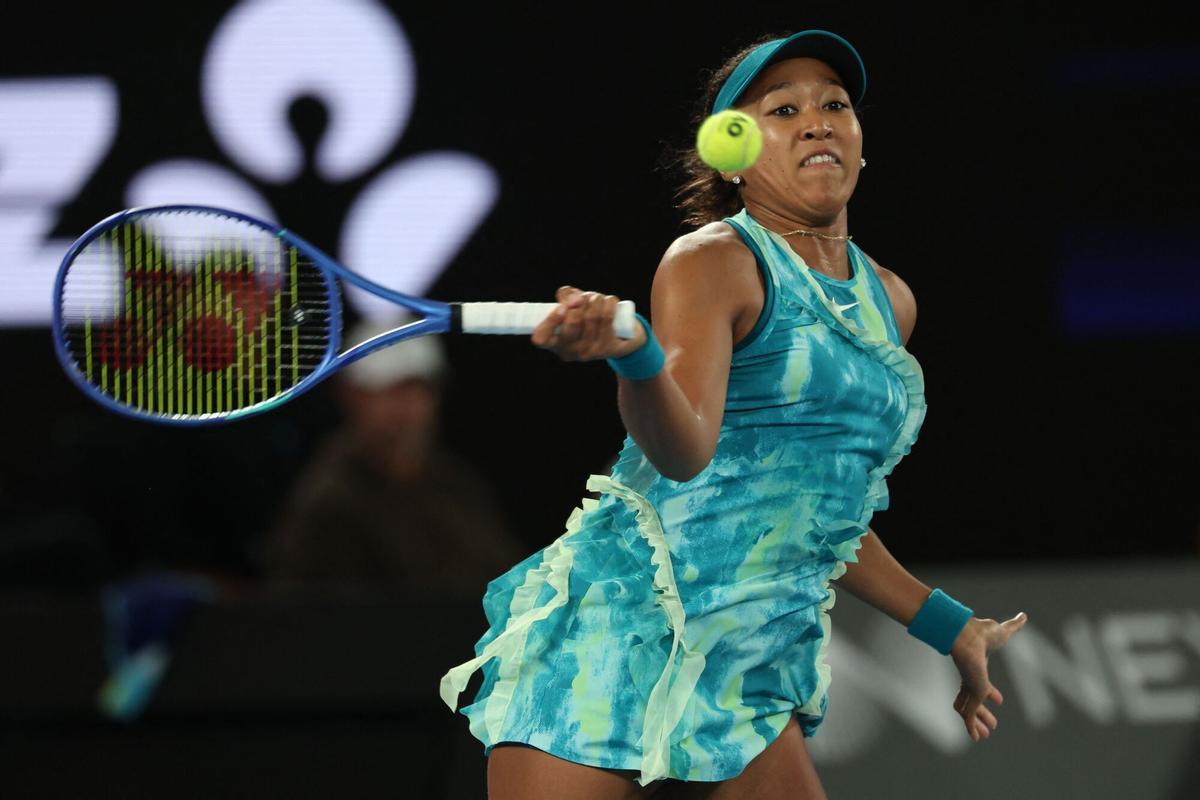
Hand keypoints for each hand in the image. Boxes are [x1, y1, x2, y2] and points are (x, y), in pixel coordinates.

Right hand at [531, 286, 645, 360]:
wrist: (620, 336)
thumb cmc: (588, 318)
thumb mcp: (572, 307)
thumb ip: (565, 297)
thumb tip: (573, 296)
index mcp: (555, 343)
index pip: (541, 338)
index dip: (550, 321)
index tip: (561, 307)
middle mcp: (570, 351)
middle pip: (572, 322)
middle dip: (580, 301)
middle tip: (583, 297)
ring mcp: (589, 352)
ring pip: (592, 317)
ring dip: (595, 299)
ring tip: (597, 297)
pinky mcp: (607, 348)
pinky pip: (607, 318)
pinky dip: (609, 303)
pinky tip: (610, 300)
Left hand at [950, 612, 1027, 740]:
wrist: (967, 635)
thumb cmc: (983, 632)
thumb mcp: (1004, 631)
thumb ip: (1014, 625)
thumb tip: (1024, 615)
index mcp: (977, 667)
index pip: (981, 684)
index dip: (990, 693)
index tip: (999, 700)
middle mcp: (972, 678)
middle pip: (974, 699)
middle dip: (983, 713)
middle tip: (992, 725)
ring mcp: (970, 686)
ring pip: (970, 710)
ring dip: (978, 723)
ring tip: (986, 734)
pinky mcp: (972, 693)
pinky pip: (968, 715)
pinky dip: (971, 727)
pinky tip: (976, 738)